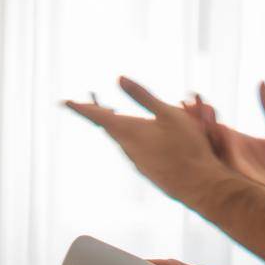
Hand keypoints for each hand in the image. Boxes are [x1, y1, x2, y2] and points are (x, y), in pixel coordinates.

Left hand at [63, 76, 225, 204]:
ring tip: (113, 114)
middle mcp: (127, 148)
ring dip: (115, 125)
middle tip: (91, 100)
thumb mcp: (168, 113)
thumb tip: (119, 78)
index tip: (64, 101)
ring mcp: (137, 162)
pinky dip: (130, 138)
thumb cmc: (187, 147)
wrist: (200, 186)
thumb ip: (142, 96)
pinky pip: (133, 150)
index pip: (96, 115)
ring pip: (121, 140)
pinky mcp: (148, 171)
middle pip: (107, 127)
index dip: (80, 106)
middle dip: (99, 111)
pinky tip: (140, 136)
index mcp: (128, 130)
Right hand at [182, 82, 264, 204]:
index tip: (192, 93)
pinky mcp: (234, 174)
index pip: (212, 122)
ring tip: (193, 111)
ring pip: (207, 144)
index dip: (200, 110)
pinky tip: (210, 131)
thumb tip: (262, 82)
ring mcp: (228, 164)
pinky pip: (216, 159)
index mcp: (234, 142)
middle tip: (183, 101)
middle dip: (192, 118)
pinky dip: (212, 145)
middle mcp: (227, 153)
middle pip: (203, 132)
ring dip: (199, 129)